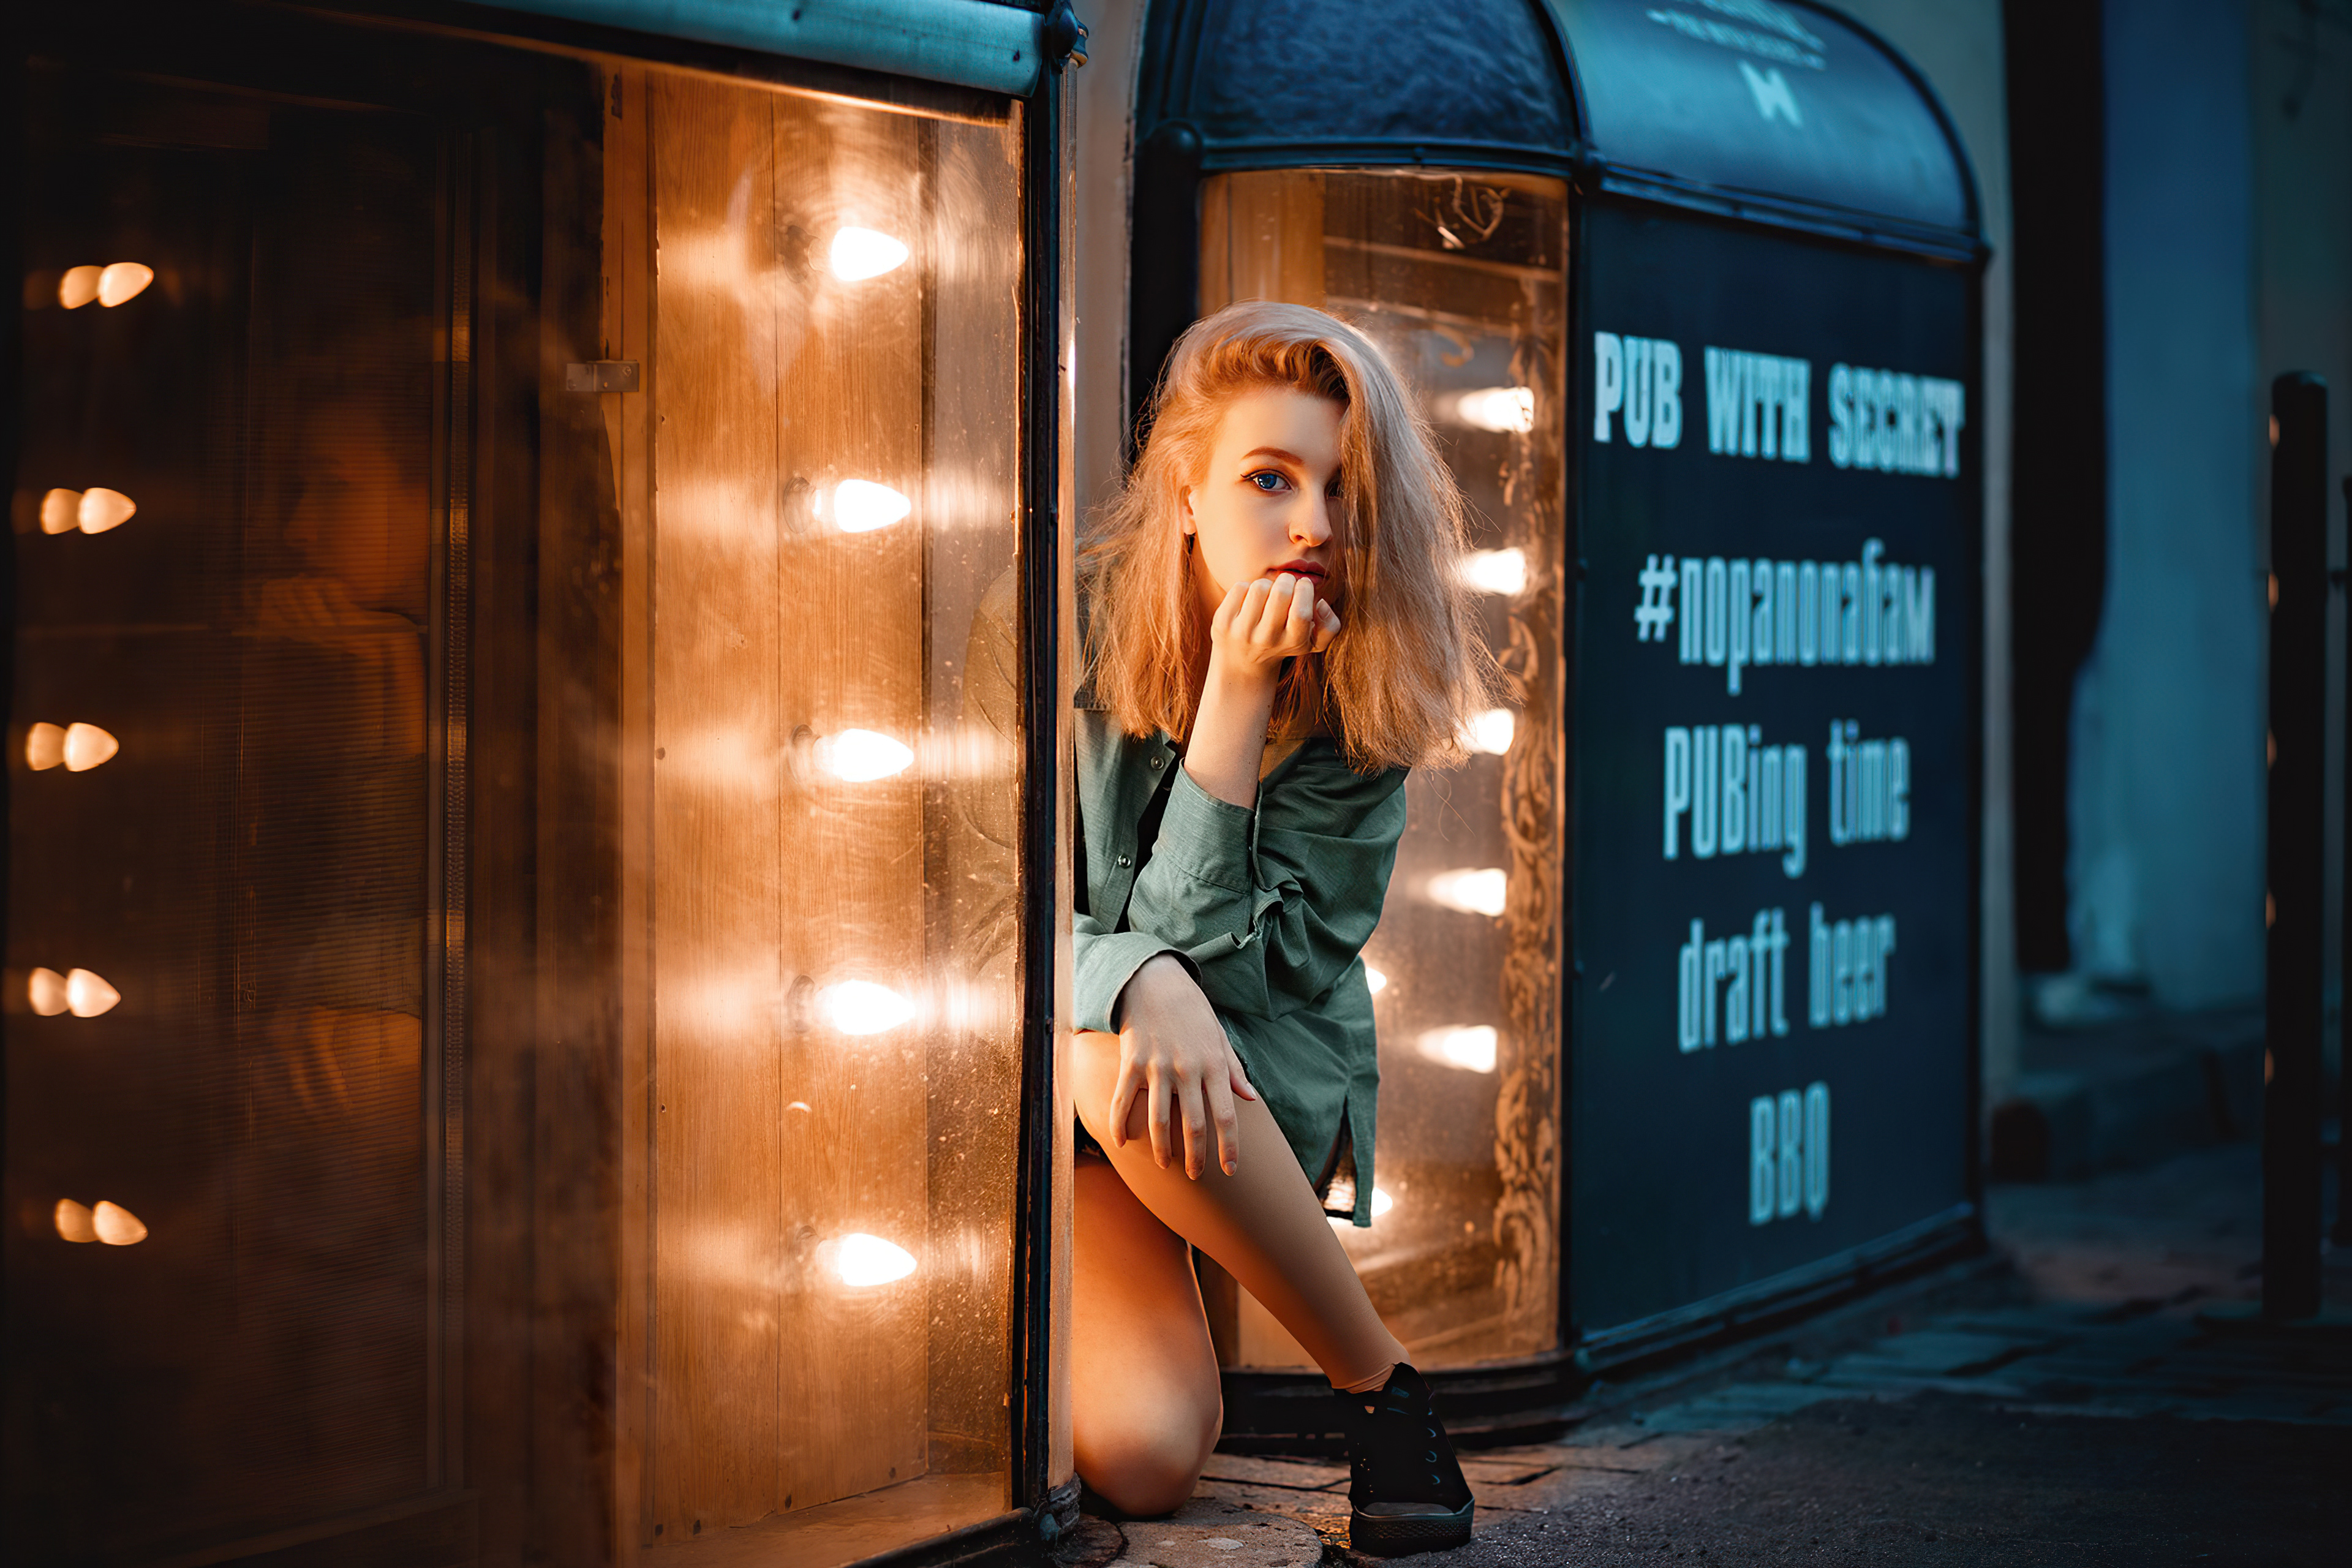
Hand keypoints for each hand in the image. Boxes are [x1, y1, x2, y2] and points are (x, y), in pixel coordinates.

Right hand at [1107, 955, 1259, 1177]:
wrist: (1155, 979)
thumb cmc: (1191, 1009)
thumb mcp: (1219, 1036)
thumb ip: (1233, 1070)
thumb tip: (1250, 1098)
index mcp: (1213, 1064)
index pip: (1226, 1115)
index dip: (1229, 1147)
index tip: (1230, 1169)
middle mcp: (1188, 1069)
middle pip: (1193, 1125)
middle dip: (1196, 1156)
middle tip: (1195, 1175)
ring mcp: (1158, 1066)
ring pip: (1160, 1120)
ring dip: (1162, 1149)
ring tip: (1165, 1164)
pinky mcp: (1132, 1061)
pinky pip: (1124, 1100)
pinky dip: (1120, 1124)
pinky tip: (1121, 1143)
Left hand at [1207, 572, 1341, 683]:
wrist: (1242, 664)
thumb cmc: (1283, 644)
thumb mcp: (1312, 643)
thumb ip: (1330, 625)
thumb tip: (1321, 604)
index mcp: (1292, 643)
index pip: (1301, 612)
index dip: (1305, 590)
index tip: (1303, 586)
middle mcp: (1266, 640)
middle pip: (1281, 594)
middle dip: (1287, 580)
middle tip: (1286, 585)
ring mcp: (1242, 632)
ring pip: (1259, 587)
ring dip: (1266, 583)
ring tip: (1267, 594)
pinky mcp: (1222, 623)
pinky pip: (1239, 588)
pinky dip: (1248, 587)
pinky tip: (1249, 600)